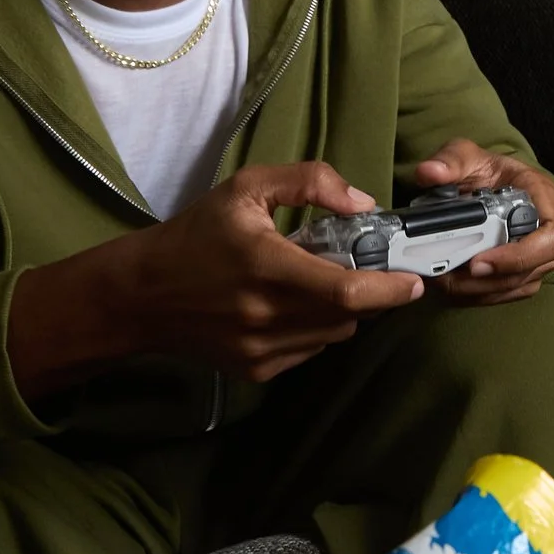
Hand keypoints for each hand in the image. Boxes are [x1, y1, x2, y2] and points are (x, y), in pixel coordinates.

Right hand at [10, 161, 423, 398]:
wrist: (140, 296)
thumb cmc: (196, 234)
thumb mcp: (247, 188)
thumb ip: (309, 182)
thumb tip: (362, 204)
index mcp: (265, 267)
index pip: (346, 291)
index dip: (389, 289)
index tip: (414, 280)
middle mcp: (264, 315)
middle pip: (347, 315)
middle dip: (371, 295)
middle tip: (372, 270)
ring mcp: (259, 349)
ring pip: (332, 335)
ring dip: (343, 312)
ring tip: (321, 282)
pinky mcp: (255, 370)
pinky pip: (309, 350)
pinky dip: (315, 329)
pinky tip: (292, 305)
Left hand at [418, 140, 553, 305]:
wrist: (489, 183)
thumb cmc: (487, 170)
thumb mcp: (468, 155)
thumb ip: (450, 161)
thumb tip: (429, 173)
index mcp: (544, 199)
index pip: (553, 236)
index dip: (520, 255)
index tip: (479, 261)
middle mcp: (548, 231)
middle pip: (534, 268)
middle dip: (492, 279)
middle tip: (451, 276)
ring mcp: (538, 256)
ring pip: (518, 286)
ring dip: (480, 290)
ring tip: (443, 281)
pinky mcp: (523, 273)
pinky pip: (507, 294)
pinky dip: (479, 295)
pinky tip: (452, 286)